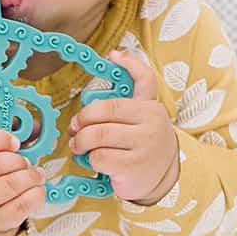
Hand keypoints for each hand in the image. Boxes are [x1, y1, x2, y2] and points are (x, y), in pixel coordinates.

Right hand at [0, 127, 46, 233]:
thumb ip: (6, 138)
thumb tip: (38, 126)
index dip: (2, 139)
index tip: (16, 142)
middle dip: (19, 160)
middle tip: (26, 162)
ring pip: (10, 185)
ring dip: (30, 176)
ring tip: (35, 174)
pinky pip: (22, 205)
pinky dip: (36, 194)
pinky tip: (37, 188)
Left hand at [68, 48, 178, 203]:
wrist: (161, 180)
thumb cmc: (142, 145)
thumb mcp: (142, 119)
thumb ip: (130, 95)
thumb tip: (115, 55)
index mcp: (150, 108)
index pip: (144, 80)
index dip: (128, 64)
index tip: (110, 56)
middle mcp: (152, 123)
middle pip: (106, 110)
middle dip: (83, 119)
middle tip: (75, 129)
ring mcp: (144, 145)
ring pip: (98, 135)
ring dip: (81, 142)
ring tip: (79, 146)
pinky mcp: (133, 167)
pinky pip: (99, 157)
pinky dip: (90, 160)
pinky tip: (95, 162)